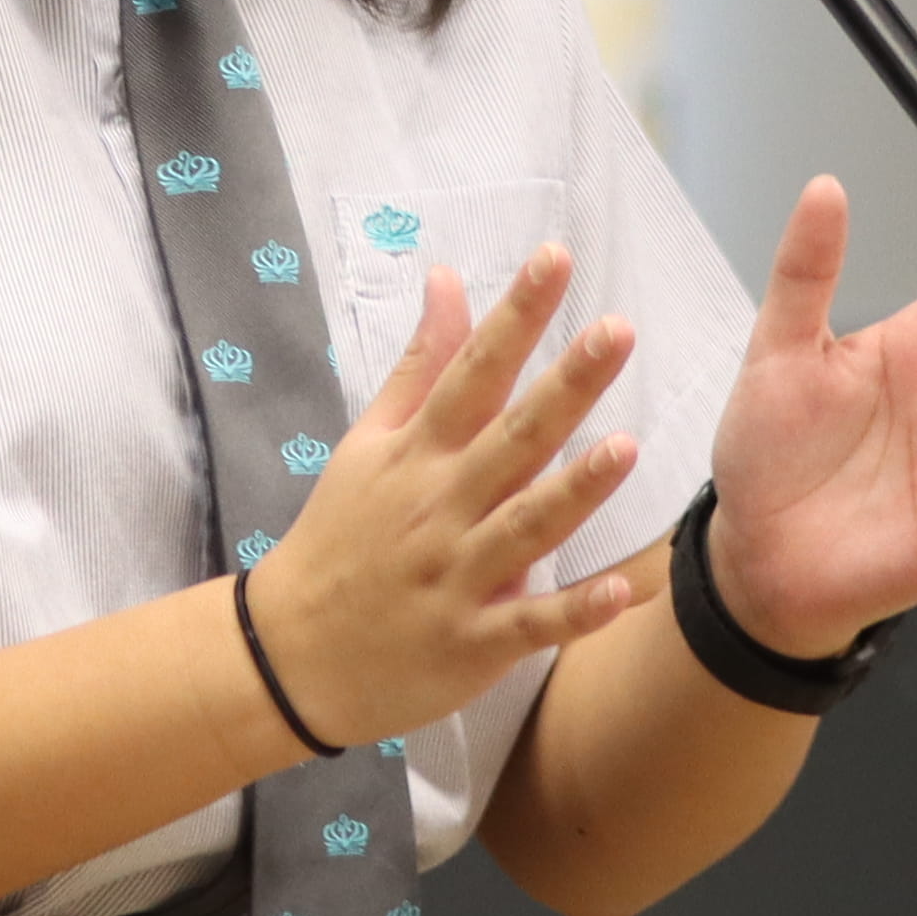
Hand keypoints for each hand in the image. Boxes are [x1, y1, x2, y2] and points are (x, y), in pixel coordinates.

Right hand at [244, 244, 656, 747]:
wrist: (290, 657)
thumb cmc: (340, 539)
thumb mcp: (367, 443)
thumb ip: (420, 364)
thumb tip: (448, 276)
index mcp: (417, 454)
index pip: (472, 372)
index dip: (515, 316)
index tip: (556, 258)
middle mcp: (440, 506)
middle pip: (511, 438)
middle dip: (564, 386)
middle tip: (617, 332)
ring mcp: (457, 576)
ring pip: (526, 527)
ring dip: (575, 490)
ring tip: (626, 447)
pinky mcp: (473, 642)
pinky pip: (530, 624)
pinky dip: (574, 612)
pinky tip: (623, 592)